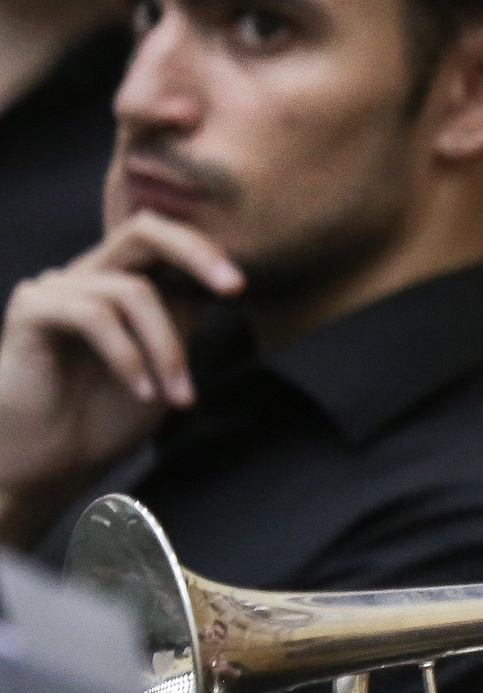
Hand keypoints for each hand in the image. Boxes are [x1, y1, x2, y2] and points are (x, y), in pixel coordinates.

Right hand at [0, 213, 241, 542]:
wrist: (53, 462)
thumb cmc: (106, 415)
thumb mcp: (164, 360)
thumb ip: (184, 317)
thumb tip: (226, 280)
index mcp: (119, 282)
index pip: (163, 239)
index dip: (205, 250)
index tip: (242, 286)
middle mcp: (86, 276)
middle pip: (142, 230)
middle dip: (196, 254)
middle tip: (234, 288)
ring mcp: (55, 289)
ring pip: (132, 293)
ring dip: (167, 349)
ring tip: (179, 399)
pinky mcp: (30, 310)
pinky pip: (93, 315)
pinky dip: (127, 357)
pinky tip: (142, 392)